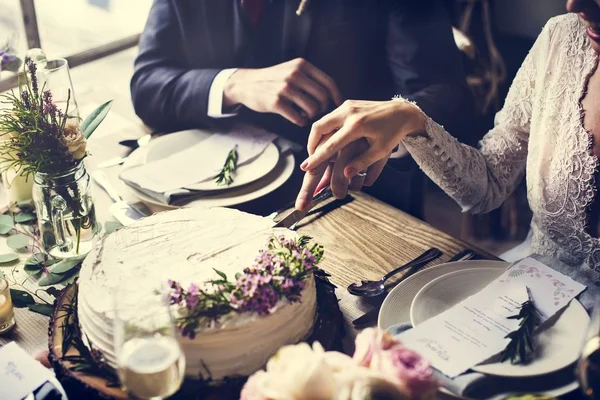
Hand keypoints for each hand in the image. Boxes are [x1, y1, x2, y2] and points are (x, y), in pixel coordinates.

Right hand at [223, 58, 342, 126]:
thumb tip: (331, 93)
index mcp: (301, 65)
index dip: (336, 96)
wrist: (246, 84)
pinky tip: (298, 119)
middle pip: (323, 97)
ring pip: (313, 108)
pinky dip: (301, 121)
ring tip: (306, 115)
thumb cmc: (273, 79)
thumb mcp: (291, 69)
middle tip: (317, 112)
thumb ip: (309, 77)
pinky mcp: (276, 102)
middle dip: (323, 108)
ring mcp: (285, 88)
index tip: (338, 105)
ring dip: (312, 116)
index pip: (328, 82)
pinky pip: (298, 118)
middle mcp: (295, 74)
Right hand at [295, 99, 424, 209]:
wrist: (402, 111)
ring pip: (322, 121)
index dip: (317, 157)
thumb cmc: (393, 132)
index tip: (305, 167)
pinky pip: (329, 117)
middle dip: (311, 144)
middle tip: (310, 159)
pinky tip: (325, 140)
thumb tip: (345, 174)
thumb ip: (363, 162)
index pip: (331, 144)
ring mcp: (347, 106)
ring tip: (316, 152)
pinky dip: (324, 130)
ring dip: (316, 137)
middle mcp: (349, 112)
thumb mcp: (381, 150)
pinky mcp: (348, 104)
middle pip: (319, 128)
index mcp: (357, 125)